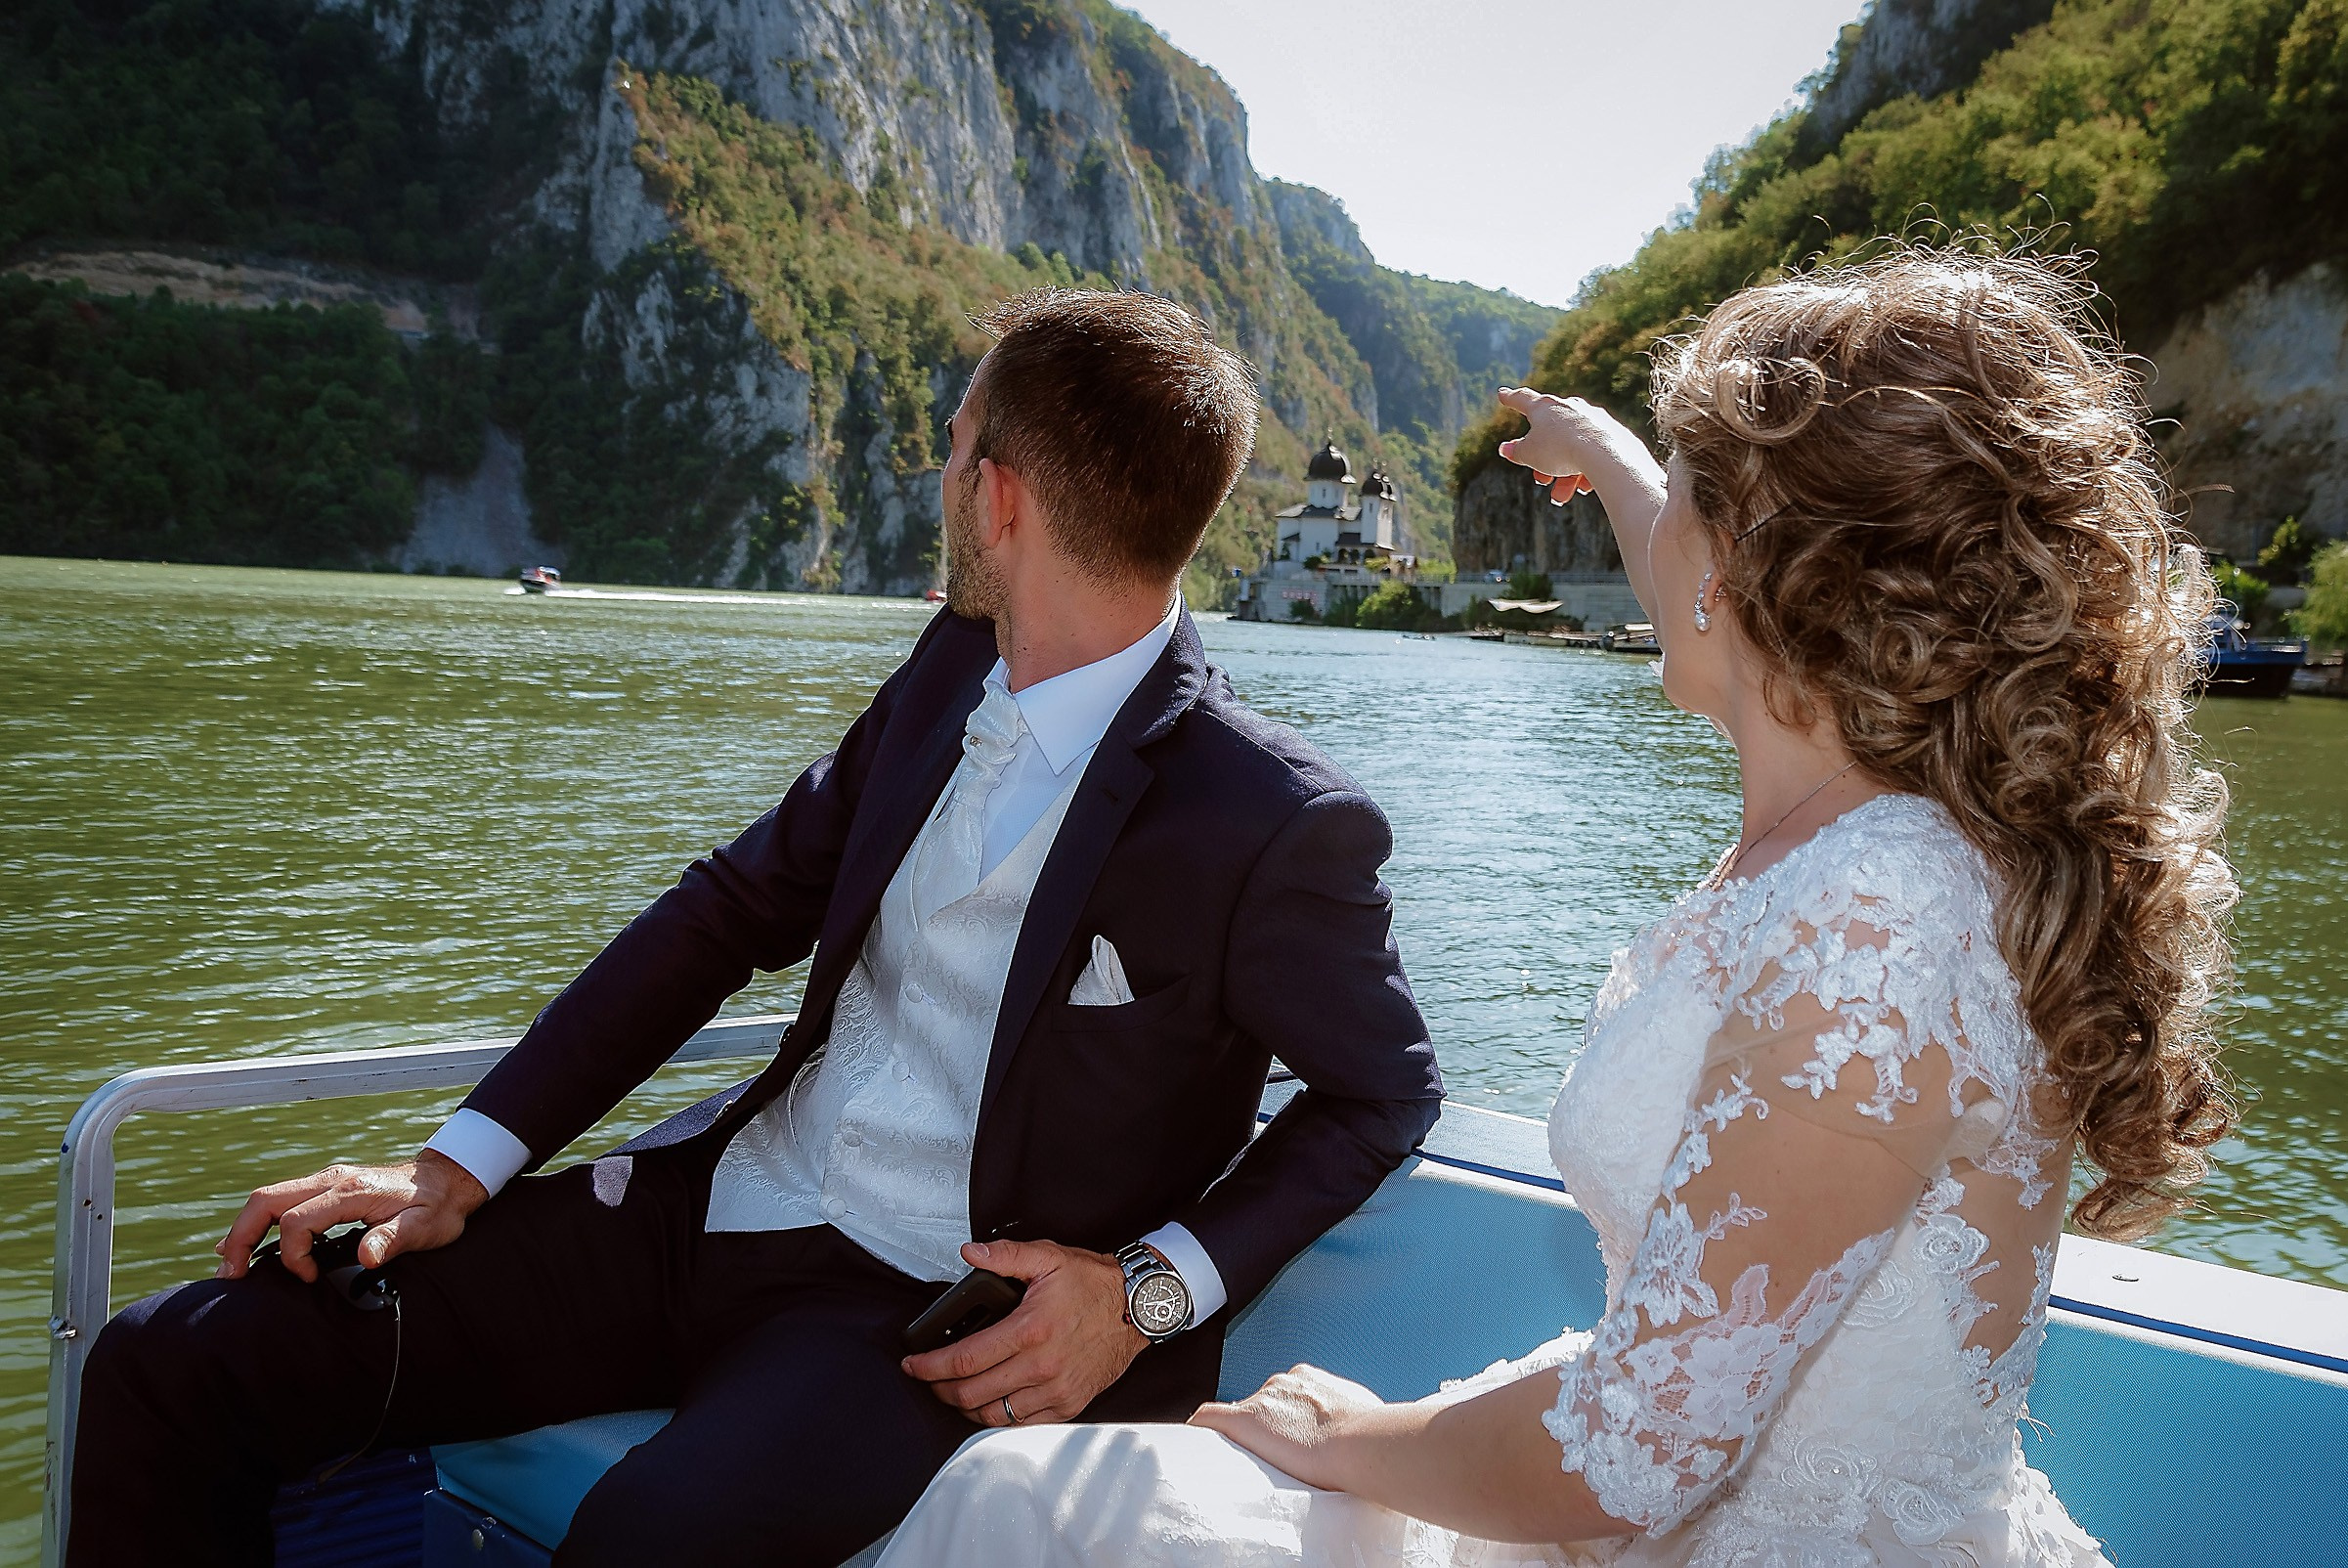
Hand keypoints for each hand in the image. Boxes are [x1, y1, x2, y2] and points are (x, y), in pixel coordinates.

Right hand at [214, 1150, 489, 1281]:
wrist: (448, 1180)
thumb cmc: (437, 1207)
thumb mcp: (425, 1227)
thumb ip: (394, 1240)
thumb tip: (367, 1258)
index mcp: (350, 1191)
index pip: (297, 1221)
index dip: (293, 1255)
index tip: (309, 1279)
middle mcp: (330, 1180)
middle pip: (265, 1201)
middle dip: (240, 1237)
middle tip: (231, 1276)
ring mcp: (326, 1182)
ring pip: (267, 1198)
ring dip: (243, 1230)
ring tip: (230, 1266)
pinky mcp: (326, 1189)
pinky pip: (281, 1201)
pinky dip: (259, 1223)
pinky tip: (248, 1246)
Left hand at [899, 1238, 1145, 1426]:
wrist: (1139, 1308)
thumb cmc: (1094, 1284)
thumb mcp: (1049, 1257)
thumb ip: (1005, 1255)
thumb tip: (969, 1252)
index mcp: (1030, 1330)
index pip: (964, 1359)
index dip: (930, 1366)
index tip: (913, 1365)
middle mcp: (1041, 1366)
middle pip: (972, 1393)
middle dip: (940, 1389)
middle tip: (929, 1379)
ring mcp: (1056, 1390)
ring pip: (994, 1415)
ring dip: (966, 1407)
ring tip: (955, 1392)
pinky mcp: (1069, 1405)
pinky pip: (1023, 1424)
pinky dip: (998, 1418)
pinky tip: (990, 1403)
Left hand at [1190, 1363, 1387, 1490]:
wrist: (1359, 1440)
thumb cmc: (1369, 1431)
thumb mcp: (1362, 1413)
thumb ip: (1349, 1415)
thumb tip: (1362, 1428)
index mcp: (1309, 1379)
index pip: (1283, 1397)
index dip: (1282, 1419)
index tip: (1288, 1437)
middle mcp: (1282, 1383)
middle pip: (1260, 1405)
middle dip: (1265, 1427)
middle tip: (1274, 1456)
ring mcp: (1262, 1399)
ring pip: (1239, 1416)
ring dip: (1243, 1436)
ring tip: (1250, 1461)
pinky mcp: (1245, 1420)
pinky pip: (1210, 1418)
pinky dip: (1200, 1427)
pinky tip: (1193, 1439)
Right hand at [1493, 387, 1633, 505]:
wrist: (1604, 453)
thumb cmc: (1561, 450)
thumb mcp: (1529, 455)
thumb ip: (1516, 452)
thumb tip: (1506, 449)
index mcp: (1544, 407)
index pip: (1522, 399)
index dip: (1510, 398)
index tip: (1502, 394)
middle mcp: (1568, 408)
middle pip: (1550, 435)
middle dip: (1544, 461)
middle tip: (1540, 480)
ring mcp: (1591, 419)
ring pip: (1572, 448)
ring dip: (1564, 474)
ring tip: (1562, 496)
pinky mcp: (1611, 432)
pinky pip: (1592, 453)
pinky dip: (1585, 470)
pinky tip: (1584, 487)